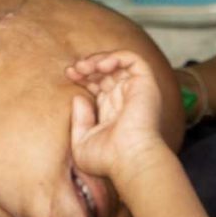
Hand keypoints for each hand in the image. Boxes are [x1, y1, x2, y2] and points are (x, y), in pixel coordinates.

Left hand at [66, 51, 166, 182]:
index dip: (83, 76)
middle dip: (87, 66)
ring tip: (84, 67)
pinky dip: (116, 56)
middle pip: (106, 72)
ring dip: (99, 59)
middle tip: (74, 70)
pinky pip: (133, 59)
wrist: (129, 159)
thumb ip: (78, 120)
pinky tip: (101, 65)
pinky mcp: (146, 84)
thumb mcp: (82, 142)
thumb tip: (78, 98)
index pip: (98, 84)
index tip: (69, 74)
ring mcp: (136, 91)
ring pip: (118, 63)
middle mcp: (125, 99)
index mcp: (112, 111)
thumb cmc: (108, 159)